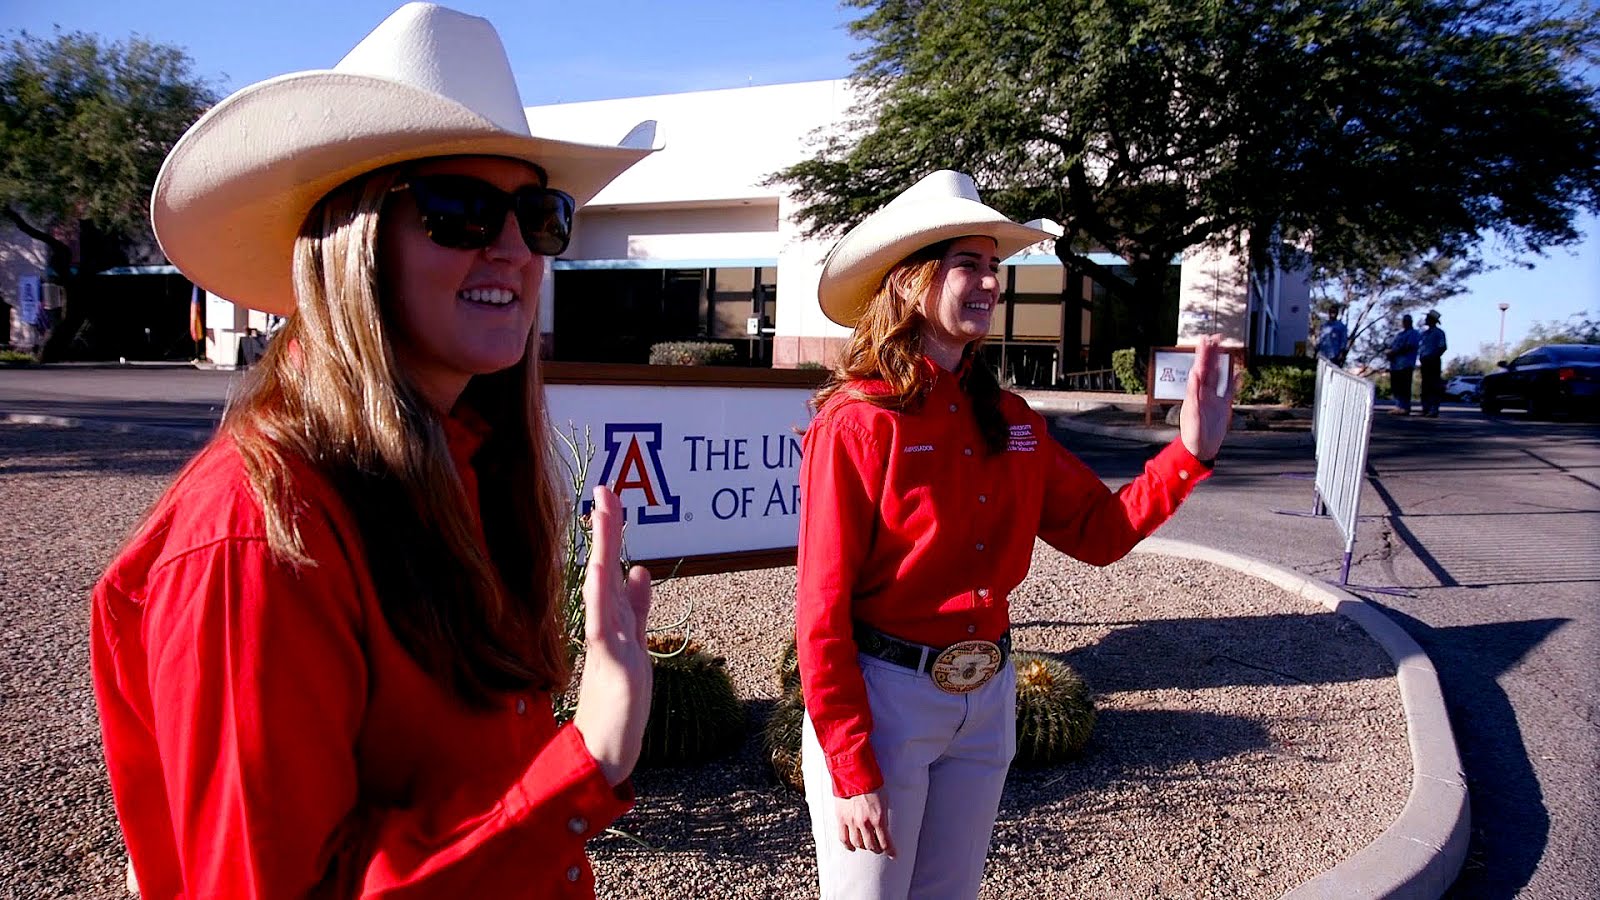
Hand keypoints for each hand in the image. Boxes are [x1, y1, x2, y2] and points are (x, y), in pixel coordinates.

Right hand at [572, 486, 652, 785]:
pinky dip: (604, 598)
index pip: (611, 568)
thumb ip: (635, 609)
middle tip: (605, 488)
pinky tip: (608, 571)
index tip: (609, 497)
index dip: (611, 533)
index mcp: (612, 621)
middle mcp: (606, 626)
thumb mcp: (634, 646)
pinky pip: (605, 626)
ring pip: (602, 588)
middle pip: (604, 568)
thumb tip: (639, 569)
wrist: (605, 752)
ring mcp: (607, 644)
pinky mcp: (611, 666)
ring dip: (604, 549)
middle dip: (606, 529)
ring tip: (604, 513)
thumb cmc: (618, 703)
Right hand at [835, 789, 895, 856]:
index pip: (885, 842)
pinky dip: (848, 845)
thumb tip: (883, 827)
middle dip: (877, 849)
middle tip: (879, 848)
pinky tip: (852, 847)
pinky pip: (843, 838)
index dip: (890, 851)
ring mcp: (852, 822)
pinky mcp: (841, 818)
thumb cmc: (871, 783)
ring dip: (864, 847)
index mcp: (878, 818)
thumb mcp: (884, 800)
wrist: (854, 773)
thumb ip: (882, 816)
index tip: (893, 854)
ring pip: (858, 843)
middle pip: (871, 845)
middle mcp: (865, 823)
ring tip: (867, 846)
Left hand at [1180, 334, 1239, 461]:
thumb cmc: (1193, 435)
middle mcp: (1203, 393)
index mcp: (1194, 393)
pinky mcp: (1223, 407)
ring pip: (1218, 376)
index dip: (1203, 355)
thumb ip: (1194, 394)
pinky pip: (1229, 390)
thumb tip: (1195, 374)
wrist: (1200, 450)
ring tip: (1223, 348)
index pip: (1199, 369)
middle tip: (1215, 336)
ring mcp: (1213, 399)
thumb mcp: (1193, 414)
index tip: (1205, 340)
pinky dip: (1233, 380)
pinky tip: (1237, 371)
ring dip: (1221, 362)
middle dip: (1211, 353)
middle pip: (1208, 368)